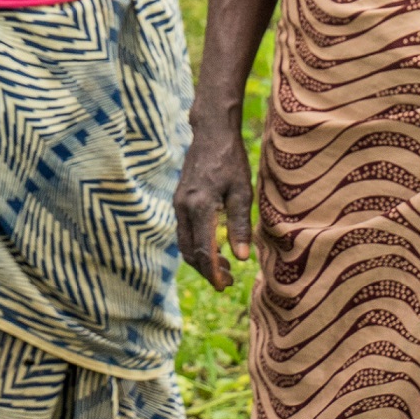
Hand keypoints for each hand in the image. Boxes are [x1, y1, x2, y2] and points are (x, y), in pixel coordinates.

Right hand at [173, 116, 254, 290]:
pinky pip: (184, 230)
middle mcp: (183, 207)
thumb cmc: (230, 160)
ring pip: (184, 242)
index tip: (225, 285)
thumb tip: (241, 257)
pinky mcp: (180, 199)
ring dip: (200, 258)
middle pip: (189, 251)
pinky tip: (214, 245)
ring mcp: (178, 203)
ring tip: (224, 266)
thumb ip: (240, 225)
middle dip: (206, 270)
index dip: (213, 272)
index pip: (203, 250)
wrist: (211, 133)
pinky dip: (196, 244)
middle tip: (227, 280)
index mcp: (199, 206)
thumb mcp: (241, 192)